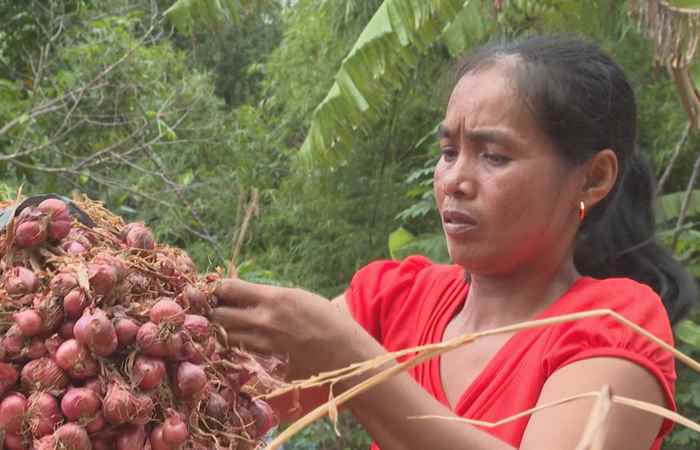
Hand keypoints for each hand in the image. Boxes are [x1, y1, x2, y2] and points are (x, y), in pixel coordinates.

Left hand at [211, 278, 367, 379]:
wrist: (344, 352)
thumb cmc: (326, 319)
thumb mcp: (298, 297)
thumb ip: (270, 296)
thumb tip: (244, 293)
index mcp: (274, 298)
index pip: (229, 288)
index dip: (218, 289)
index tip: (217, 290)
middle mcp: (264, 321)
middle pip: (219, 314)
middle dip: (213, 310)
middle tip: (215, 309)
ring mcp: (264, 344)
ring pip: (226, 336)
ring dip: (222, 330)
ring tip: (226, 326)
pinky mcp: (266, 362)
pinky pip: (241, 353)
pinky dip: (236, 347)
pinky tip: (239, 343)